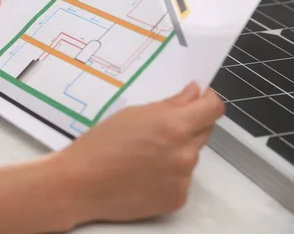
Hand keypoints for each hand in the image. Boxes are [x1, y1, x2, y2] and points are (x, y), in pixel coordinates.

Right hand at [0, 83, 224, 233]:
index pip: (213, 109)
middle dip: (188, 125)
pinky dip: (169, 174)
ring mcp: (183, 179)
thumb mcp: (132, 114)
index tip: (200, 99)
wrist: (81, 184)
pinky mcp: (177, 199)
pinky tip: (143, 173)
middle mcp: (184, 154)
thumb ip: (170, 104)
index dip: (208, 101)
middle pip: (204, 132)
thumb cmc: (99, 145)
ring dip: (177, 151)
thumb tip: (194, 94)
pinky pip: (182, 179)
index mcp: (174, 127)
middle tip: (159, 128)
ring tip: (144, 154)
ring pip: (191, 156)